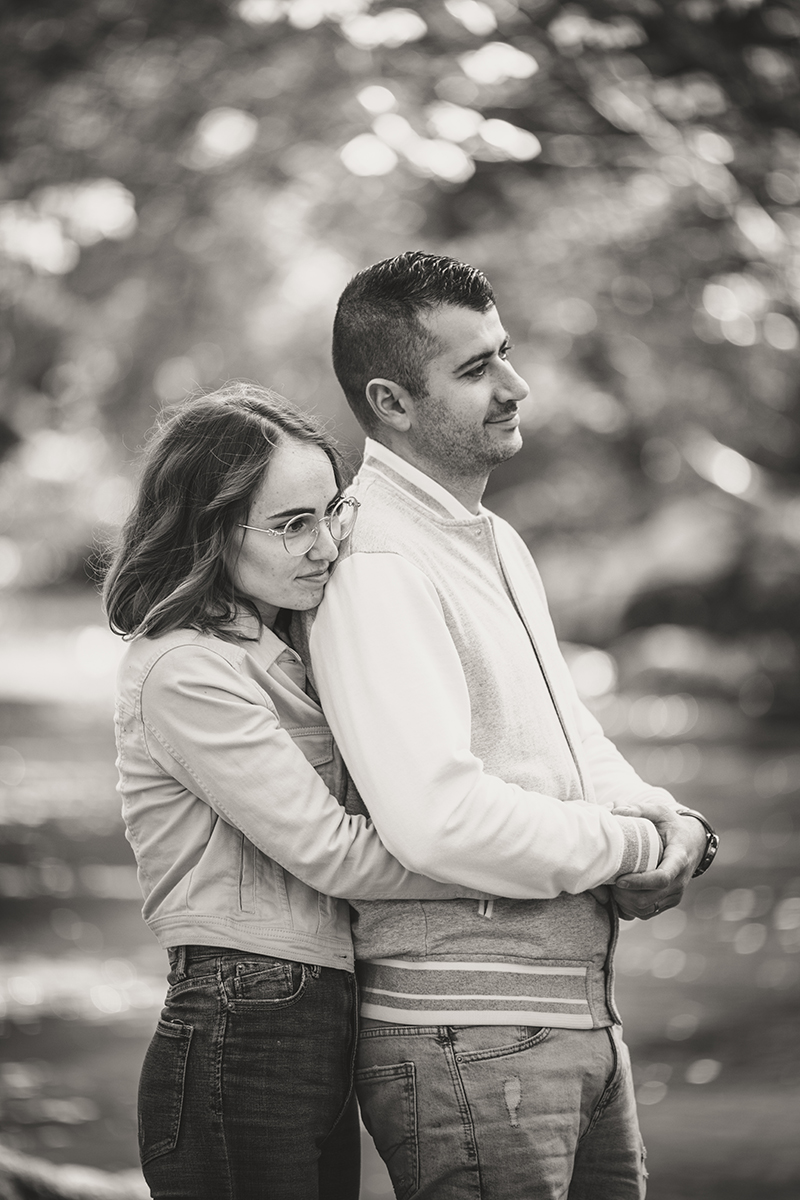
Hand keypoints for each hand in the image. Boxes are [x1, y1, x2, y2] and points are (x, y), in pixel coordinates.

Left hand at [611, 800, 707, 920]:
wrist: (694, 844)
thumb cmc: (672, 826)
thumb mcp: (660, 812)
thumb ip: (638, 809)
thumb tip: (615, 809)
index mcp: (679, 859)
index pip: (661, 878)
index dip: (639, 882)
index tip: (619, 880)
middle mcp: (679, 882)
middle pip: (649, 898)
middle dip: (624, 894)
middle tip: (607, 880)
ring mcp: (674, 895)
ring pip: (645, 909)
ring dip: (624, 902)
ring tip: (611, 885)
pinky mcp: (668, 903)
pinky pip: (645, 913)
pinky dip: (629, 908)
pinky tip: (619, 893)